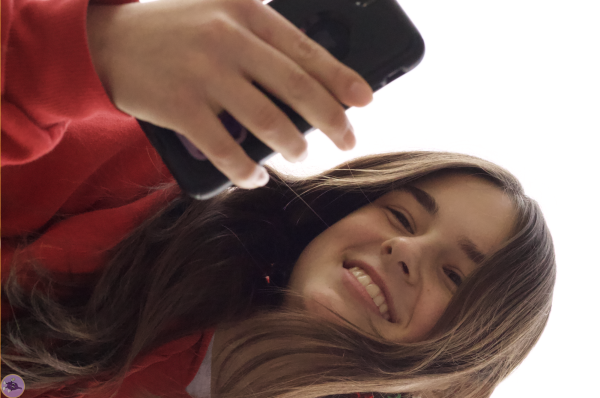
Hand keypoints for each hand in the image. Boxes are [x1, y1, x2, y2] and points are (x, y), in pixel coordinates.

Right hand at [86, 0, 372, 188]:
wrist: (109, 40)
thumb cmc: (177, 30)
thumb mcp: (222, 14)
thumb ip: (263, 38)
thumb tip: (310, 81)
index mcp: (247, 13)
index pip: (307, 51)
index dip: (342, 79)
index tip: (364, 100)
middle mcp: (229, 40)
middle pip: (298, 88)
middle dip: (332, 120)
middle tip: (347, 139)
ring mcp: (204, 75)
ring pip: (268, 122)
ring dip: (293, 146)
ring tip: (301, 155)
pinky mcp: (181, 108)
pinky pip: (226, 150)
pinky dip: (246, 170)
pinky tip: (256, 178)